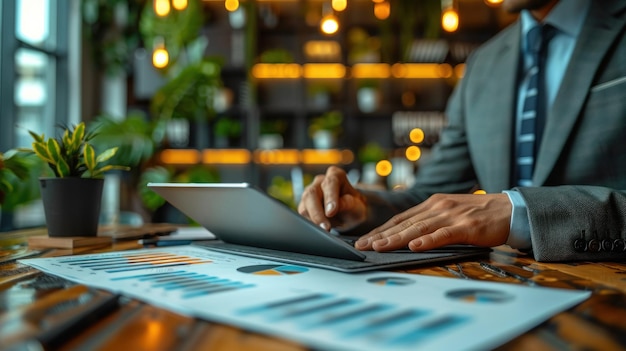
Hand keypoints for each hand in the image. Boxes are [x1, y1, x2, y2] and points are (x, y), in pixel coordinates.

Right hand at [298, 166, 366, 230]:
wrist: (349, 214)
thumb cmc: (354, 207)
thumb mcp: (358, 207)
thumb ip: (350, 204)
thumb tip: (338, 206)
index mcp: (336, 175)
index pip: (330, 182)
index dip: (330, 197)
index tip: (331, 212)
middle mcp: (320, 181)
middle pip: (312, 192)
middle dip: (317, 212)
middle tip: (325, 227)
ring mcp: (310, 192)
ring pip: (305, 203)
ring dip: (313, 218)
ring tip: (325, 230)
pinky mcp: (304, 205)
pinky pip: (303, 213)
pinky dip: (311, 222)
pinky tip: (320, 228)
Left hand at [355, 193, 511, 251]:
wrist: (511, 209)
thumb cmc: (479, 214)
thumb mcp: (450, 213)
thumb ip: (431, 221)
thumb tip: (408, 237)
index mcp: (432, 204)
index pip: (401, 218)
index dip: (381, 229)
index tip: (364, 239)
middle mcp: (438, 207)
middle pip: (404, 223)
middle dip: (381, 235)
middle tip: (362, 245)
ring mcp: (452, 215)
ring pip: (418, 228)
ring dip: (396, 238)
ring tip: (379, 246)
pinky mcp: (466, 225)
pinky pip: (443, 234)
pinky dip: (428, 240)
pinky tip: (414, 246)